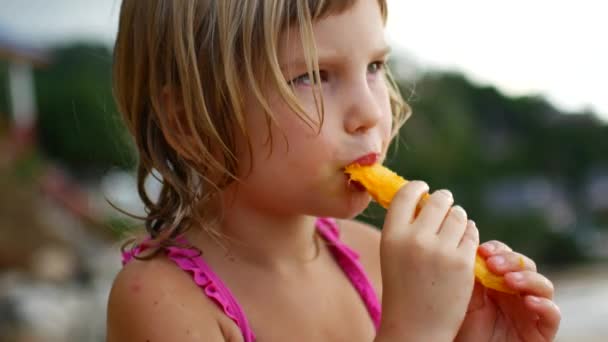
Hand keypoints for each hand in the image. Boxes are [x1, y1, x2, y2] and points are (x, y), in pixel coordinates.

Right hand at [377, 181, 478, 340]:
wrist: (415, 327)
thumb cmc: (402, 287)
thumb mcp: (392, 252)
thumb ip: (404, 226)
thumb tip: (422, 195)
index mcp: (391, 235)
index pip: (406, 193)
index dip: (418, 187)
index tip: (424, 189)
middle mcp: (415, 239)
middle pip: (437, 201)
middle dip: (444, 200)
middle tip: (445, 205)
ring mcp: (440, 251)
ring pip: (459, 214)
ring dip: (458, 217)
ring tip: (454, 226)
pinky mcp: (463, 263)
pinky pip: (472, 233)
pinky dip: (470, 233)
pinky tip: (464, 241)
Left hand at [455, 241, 560, 341]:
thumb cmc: (464, 329)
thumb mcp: (463, 299)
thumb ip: (469, 277)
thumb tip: (469, 249)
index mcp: (498, 280)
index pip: (504, 255)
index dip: (497, 250)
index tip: (483, 251)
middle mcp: (518, 291)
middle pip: (525, 265)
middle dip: (511, 261)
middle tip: (493, 264)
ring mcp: (532, 309)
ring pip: (543, 285)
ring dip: (528, 279)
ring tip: (510, 281)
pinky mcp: (543, 330)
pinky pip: (553, 314)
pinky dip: (544, 305)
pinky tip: (530, 301)